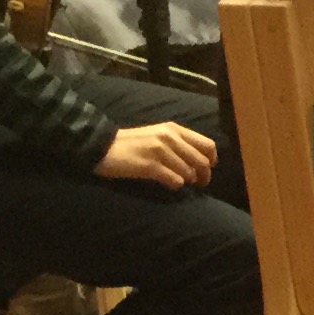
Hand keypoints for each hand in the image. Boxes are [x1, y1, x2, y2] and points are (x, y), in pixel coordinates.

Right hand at [95, 120, 215, 188]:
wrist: (102, 147)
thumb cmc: (132, 144)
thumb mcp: (158, 135)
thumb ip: (179, 143)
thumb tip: (202, 161)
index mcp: (174, 129)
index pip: (208, 145)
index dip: (211, 160)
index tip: (207, 169)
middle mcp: (169, 137)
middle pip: (202, 162)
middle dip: (204, 176)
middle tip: (199, 184)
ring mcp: (159, 151)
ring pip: (189, 173)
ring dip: (187, 181)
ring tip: (178, 180)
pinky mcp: (149, 166)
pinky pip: (175, 180)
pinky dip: (175, 185)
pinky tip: (168, 183)